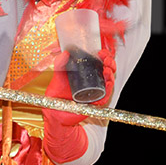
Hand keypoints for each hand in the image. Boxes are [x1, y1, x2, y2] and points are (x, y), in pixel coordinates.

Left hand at [42, 48, 115, 163]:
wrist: (54, 112)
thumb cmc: (57, 94)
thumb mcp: (58, 75)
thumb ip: (60, 63)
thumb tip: (65, 52)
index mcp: (86, 73)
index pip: (99, 62)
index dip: (103, 56)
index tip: (101, 52)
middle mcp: (94, 82)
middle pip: (108, 70)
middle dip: (110, 62)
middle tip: (105, 58)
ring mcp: (96, 92)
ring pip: (109, 81)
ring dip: (110, 74)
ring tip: (106, 69)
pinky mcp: (96, 103)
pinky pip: (106, 95)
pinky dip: (108, 88)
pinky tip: (107, 82)